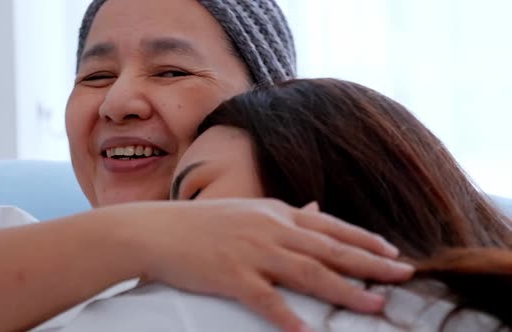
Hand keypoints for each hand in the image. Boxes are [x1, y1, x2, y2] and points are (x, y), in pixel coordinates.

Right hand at [126, 199, 413, 331]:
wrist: (157, 229)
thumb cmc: (202, 223)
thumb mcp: (248, 210)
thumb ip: (285, 213)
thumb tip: (316, 209)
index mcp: (275, 212)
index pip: (330, 226)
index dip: (363, 240)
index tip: (392, 252)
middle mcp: (270, 229)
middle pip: (329, 249)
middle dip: (370, 263)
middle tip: (404, 275)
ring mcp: (251, 251)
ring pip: (308, 272)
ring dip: (344, 290)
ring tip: (374, 304)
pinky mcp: (231, 275)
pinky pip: (265, 299)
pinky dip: (287, 316)